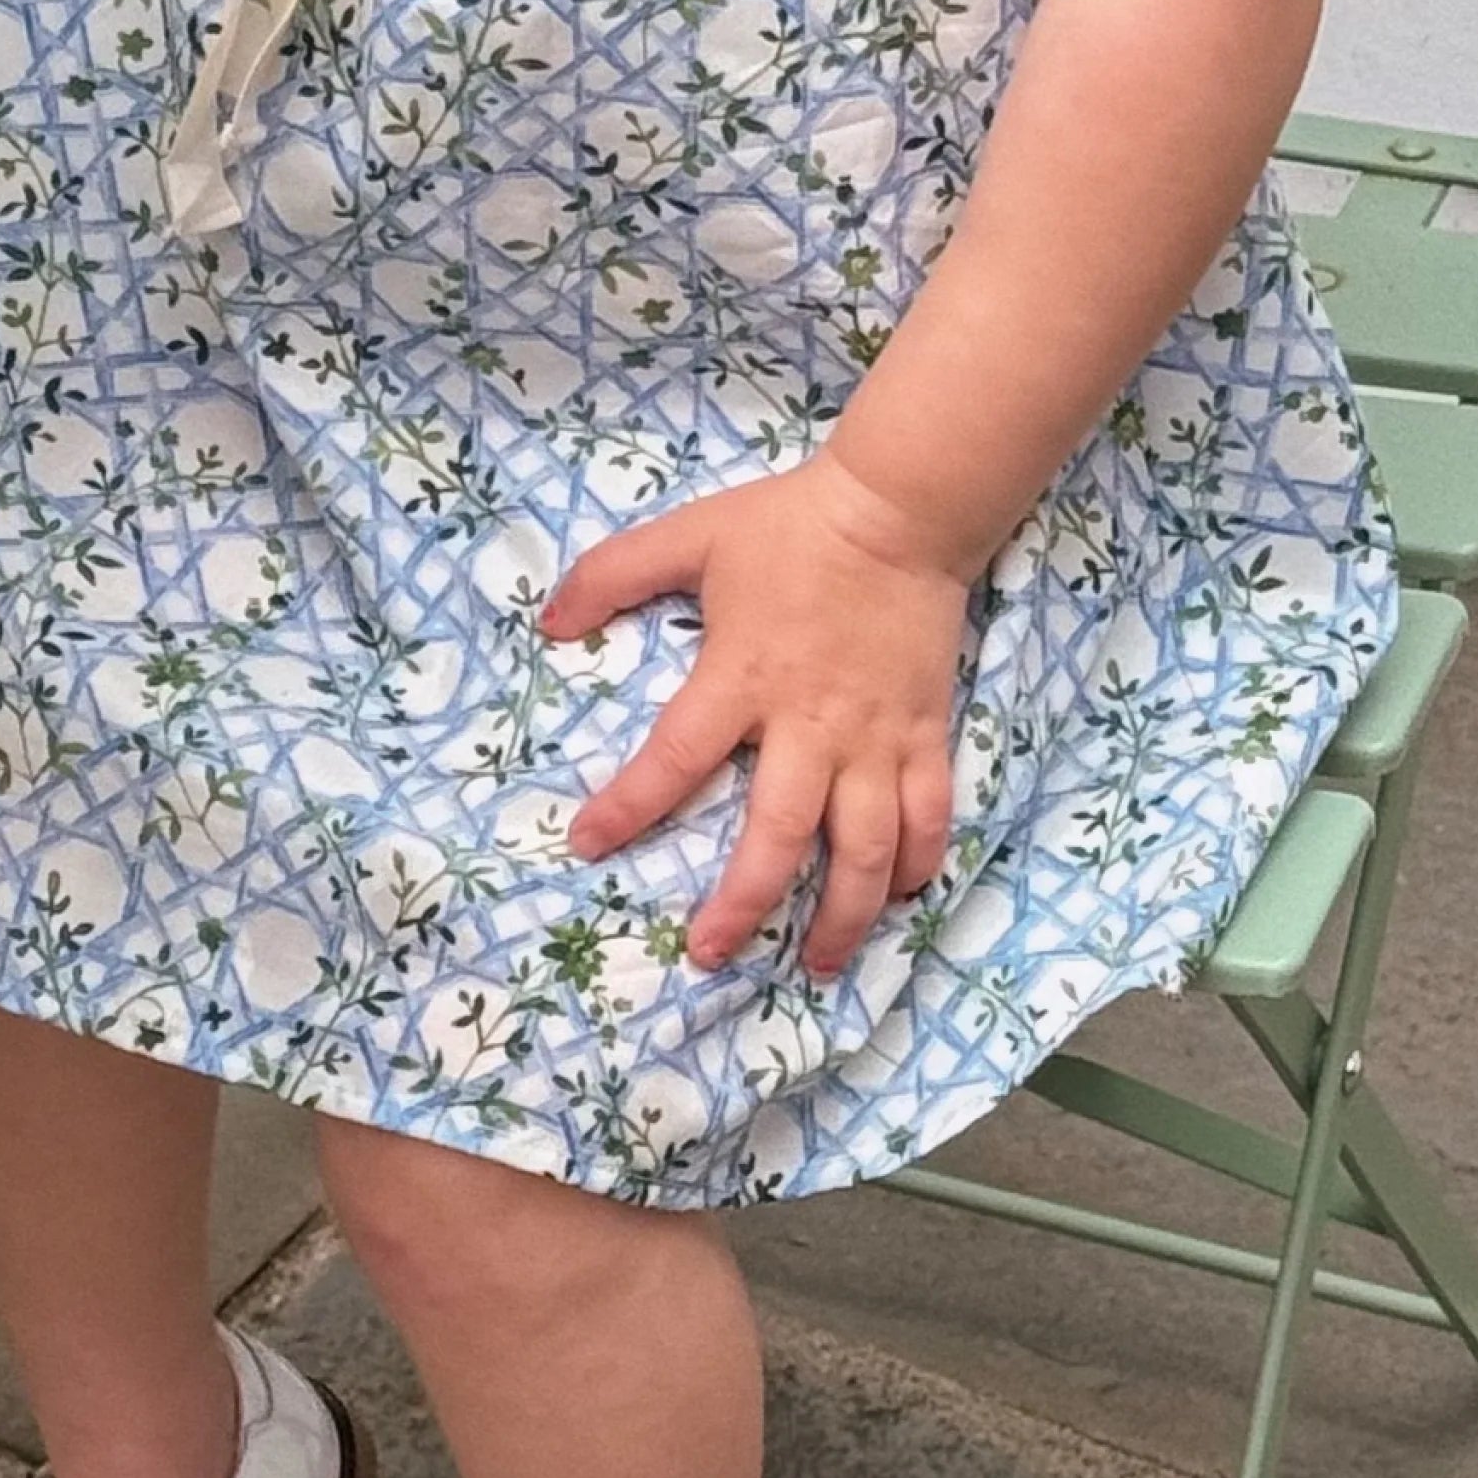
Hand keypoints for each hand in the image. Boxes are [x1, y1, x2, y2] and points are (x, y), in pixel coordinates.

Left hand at [547, 458, 971, 977]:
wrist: (899, 512)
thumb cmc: (788, 529)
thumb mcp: (688, 537)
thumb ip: (611, 576)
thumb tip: (548, 623)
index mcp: (743, 679)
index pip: (675, 758)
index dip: (630, 806)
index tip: (588, 844)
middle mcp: (811, 725)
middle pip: (780, 834)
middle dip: (744, 903)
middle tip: (706, 952)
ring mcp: (875, 738)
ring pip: (867, 847)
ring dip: (844, 914)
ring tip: (819, 965)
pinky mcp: (926, 735)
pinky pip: (930, 816)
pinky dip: (917, 865)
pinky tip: (897, 900)